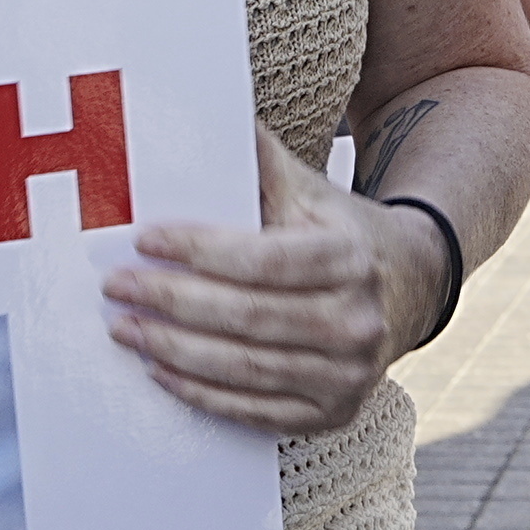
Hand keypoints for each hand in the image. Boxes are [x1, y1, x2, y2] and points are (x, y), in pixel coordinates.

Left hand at [105, 128, 442, 436]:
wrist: (412, 288)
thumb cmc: (343, 235)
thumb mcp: (312, 194)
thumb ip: (260, 164)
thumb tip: (206, 116)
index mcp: (350, 258)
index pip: (262, 260)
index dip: (198, 252)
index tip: (144, 240)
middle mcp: (358, 320)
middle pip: (247, 317)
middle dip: (171, 302)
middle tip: (118, 288)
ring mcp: (349, 374)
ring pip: (246, 368)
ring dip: (175, 351)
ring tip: (126, 329)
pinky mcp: (334, 412)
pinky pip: (256, 411)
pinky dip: (202, 394)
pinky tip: (162, 372)